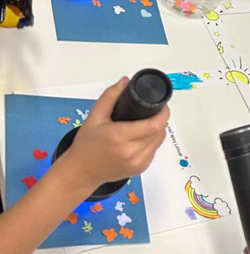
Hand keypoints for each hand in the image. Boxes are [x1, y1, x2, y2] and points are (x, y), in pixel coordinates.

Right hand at [61, 77, 168, 195]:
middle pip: (160, 131)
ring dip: (157, 130)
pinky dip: (152, 142)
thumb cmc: (86, 146)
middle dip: (159, 119)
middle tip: (151, 112)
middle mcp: (131, 152)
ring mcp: (137, 163)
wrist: (81, 172)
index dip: (163, 113)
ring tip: (145, 124)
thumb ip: (110, 96)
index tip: (161, 105)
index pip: (154, 125)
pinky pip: (154, 151)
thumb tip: (124, 82)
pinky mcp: (140, 169)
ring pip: (159, 141)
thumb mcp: (94, 117)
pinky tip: (140, 138)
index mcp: (120, 137)